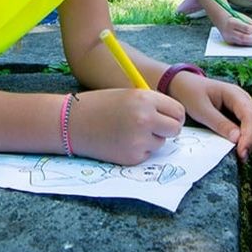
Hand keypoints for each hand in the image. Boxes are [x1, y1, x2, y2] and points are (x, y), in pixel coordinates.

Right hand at [70, 88, 184, 164]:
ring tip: (128, 131)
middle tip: (154, 127)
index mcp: (145, 99)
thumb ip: (152, 104)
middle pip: (175, 129)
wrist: (72, 122)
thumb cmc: (100, 105)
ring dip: (151, 139)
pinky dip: (138, 149)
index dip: (173, 115)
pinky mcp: (132, 157)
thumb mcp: (129, 95)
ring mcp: (139, 140)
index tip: (166, 117)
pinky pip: (147, 154)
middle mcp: (145, 119)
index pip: (178, 111)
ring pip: (161, 143)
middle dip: (167, 129)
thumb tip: (176, 118)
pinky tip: (121, 141)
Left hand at [168, 71, 251, 160]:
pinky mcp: (240, 114)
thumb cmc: (191, 93)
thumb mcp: (201, 109)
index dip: (249, 137)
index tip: (242, 153)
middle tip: (241, 157)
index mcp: (235, 94)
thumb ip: (219, 123)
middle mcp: (244, 99)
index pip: (251, 117)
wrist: (183, 85)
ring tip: (240, 153)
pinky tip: (238, 146)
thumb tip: (237, 139)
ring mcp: (244, 107)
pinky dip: (249, 138)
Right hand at [219, 13, 251, 45]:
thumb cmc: (233, 18)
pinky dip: (248, 43)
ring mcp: (228, 38)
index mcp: (232, 22)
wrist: (221, 21)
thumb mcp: (242, 17)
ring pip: (242, 43)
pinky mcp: (229, 42)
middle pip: (244, 38)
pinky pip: (240, 44)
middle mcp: (229, 31)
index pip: (246, 28)